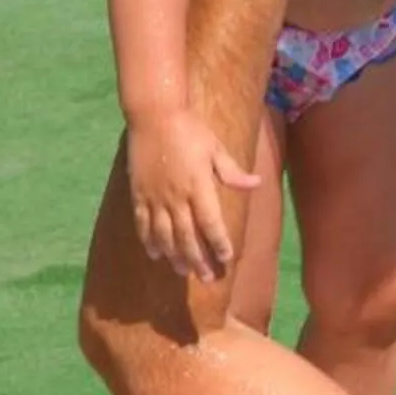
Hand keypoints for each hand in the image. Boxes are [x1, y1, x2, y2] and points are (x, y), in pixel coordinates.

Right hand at [126, 103, 262, 280]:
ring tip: (184, 272)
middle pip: (187, 236)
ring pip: (164, 235)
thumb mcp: (215, 148)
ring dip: (175, 256)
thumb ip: (232, 171)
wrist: (153, 115)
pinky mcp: (138, 194)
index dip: (218, 243)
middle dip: (199, 260)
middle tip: (208, 279)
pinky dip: (149, 241)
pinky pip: (143, 224)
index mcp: (198, 186)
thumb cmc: (189, 129)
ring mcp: (155, 197)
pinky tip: (156, 255)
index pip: (211, 223)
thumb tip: (256, 183)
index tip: (226, 258)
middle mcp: (176, 196)